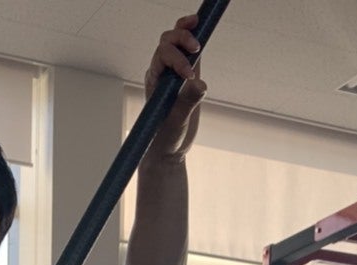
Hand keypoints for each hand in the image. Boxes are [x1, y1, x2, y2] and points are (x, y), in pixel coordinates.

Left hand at [145, 14, 206, 160]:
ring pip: (175, 41)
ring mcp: (174, 72)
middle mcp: (161, 72)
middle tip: (196, 48)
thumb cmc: (166, 138)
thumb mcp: (177, 123)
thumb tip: (200, 83)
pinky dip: (195, 36)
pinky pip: (188, 51)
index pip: (162, 56)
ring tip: (198, 23)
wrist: (167, 149)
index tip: (189, 75)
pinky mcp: (187, 75)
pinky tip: (202, 26)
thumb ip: (187, 102)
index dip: (176, 59)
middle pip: (167, 42)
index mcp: (154, 80)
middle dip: (180, 38)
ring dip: (186, 31)